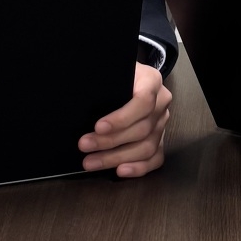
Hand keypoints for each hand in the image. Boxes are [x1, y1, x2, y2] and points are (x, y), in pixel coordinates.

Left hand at [79, 61, 171, 177]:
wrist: (133, 78)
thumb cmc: (118, 74)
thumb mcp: (112, 69)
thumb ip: (105, 80)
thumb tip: (79, 95)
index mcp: (152, 80)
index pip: (143, 101)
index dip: (121, 118)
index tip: (98, 127)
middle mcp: (161, 102)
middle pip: (142, 128)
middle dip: (110, 141)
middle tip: (85, 145)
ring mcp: (162, 123)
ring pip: (146, 147)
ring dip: (117, 157)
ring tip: (91, 161)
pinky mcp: (160, 139)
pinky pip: (155, 158)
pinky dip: (138, 168)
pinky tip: (119, 170)